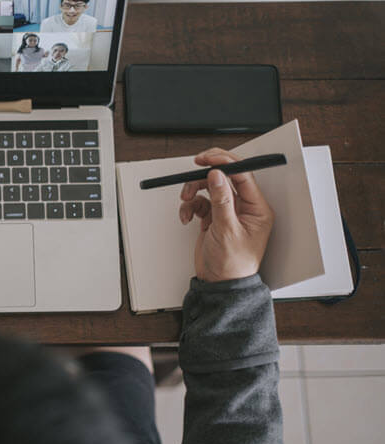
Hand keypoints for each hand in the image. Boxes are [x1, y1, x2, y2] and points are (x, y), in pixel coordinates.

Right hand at [179, 148, 273, 281]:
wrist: (219, 284)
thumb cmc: (232, 265)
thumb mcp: (227, 229)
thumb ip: (221, 199)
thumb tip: (217, 175)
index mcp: (257, 208)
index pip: (243, 175)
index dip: (226, 162)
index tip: (208, 159)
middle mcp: (244, 207)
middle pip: (225, 177)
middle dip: (207, 174)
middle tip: (194, 167)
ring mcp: (227, 211)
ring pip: (209, 187)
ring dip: (194, 190)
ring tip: (186, 200)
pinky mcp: (213, 217)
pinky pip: (199, 202)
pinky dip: (189, 206)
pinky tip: (187, 217)